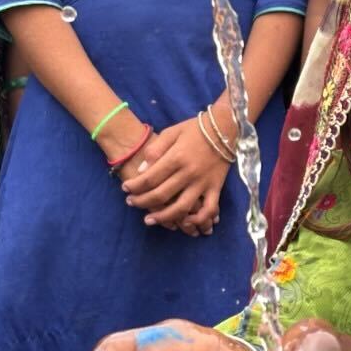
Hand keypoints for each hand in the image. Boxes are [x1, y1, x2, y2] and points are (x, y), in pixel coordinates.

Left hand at [122, 115, 228, 236]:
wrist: (225, 127)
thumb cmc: (195, 129)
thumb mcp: (171, 132)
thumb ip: (155, 150)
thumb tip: (142, 170)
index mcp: (176, 157)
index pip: (150, 178)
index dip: (135, 186)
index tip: (125, 188)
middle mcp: (188, 173)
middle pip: (161, 195)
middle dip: (142, 202)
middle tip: (131, 203)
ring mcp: (203, 183)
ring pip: (181, 208)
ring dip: (163, 217)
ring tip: (149, 219)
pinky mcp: (216, 188)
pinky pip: (209, 209)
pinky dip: (198, 219)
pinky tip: (185, 223)